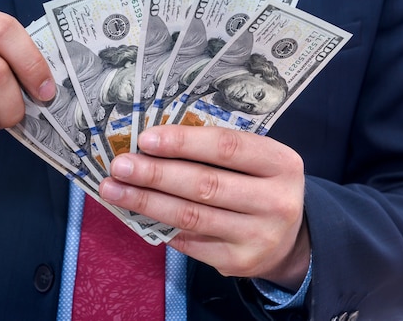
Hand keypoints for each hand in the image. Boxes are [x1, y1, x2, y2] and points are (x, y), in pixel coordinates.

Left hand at [99, 124, 309, 289]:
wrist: (288, 239)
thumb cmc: (258, 186)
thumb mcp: (253, 162)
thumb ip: (215, 152)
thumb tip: (151, 144)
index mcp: (281, 163)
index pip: (226, 147)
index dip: (182, 142)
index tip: (145, 139)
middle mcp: (275, 201)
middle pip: (204, 184)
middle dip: (155, 174)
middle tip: (120, 166)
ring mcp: (258, 236)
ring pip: (191, 216)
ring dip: (146, 201)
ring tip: (114, 190)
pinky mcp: (238, 262)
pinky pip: (188, 242)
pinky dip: (157, 225)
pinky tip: (134, 213)